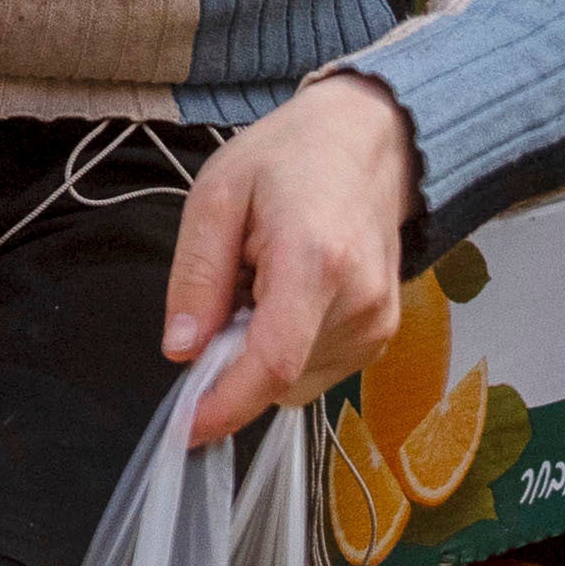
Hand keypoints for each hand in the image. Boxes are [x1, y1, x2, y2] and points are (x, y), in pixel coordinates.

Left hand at [164, 76, 424, 431]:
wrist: (370, 138)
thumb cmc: (293, 156)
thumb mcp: (216, 196)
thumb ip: (196, 277)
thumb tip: (181, 350)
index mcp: (316, 260)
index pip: (272, 364)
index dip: (225, 406)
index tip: (188, 427)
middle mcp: (359, 299)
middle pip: (277, 378)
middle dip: (233, 359)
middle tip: (228, 290)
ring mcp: (379, 320)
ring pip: (294, 381)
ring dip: (262, 351)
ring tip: (264, 281)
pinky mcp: (383, 331)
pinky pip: (317, 369)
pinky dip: (289, 347)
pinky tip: (291, 295)